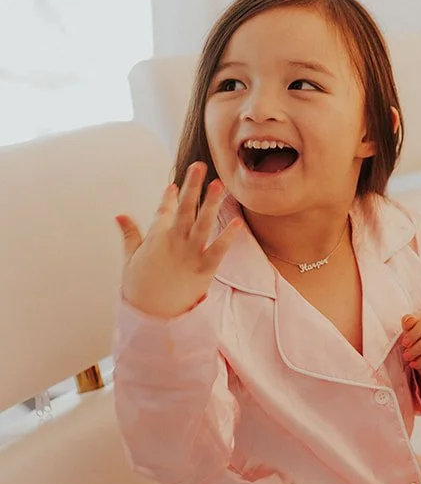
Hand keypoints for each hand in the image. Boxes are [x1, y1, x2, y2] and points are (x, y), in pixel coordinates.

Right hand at [117, 162, 242, 319]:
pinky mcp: (204, 270)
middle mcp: (173, 242)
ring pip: (202, 223)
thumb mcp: (130, 260)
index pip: (163, 211)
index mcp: (155, 238)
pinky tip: (236, 222)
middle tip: (200, 166)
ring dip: (211, 203)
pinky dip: (228, 237)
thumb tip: (120, 214)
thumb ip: (129, 235)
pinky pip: (218, 250)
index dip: (169, 197)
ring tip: (219, 183)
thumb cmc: (139, 289)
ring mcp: (189, 255)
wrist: (152, 317)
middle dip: (192, 186)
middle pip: (184, 209)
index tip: (174, 184)